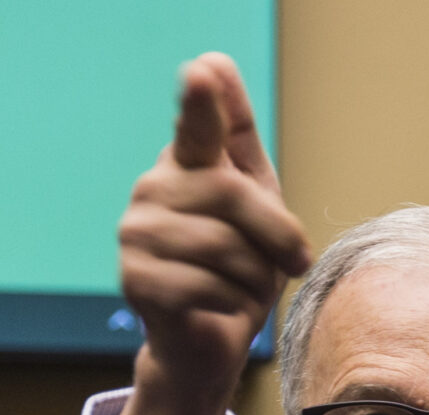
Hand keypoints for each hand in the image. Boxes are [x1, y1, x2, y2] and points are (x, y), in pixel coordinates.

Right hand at [101, 53, 312, 414]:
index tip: (203, 72)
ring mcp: (137, 233)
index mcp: (188, 165)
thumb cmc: (241, 267)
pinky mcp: (136, 279)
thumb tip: (210, 60)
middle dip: (278, 235)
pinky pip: (210, 286)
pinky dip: (235, 305)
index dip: (202, 101)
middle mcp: (154, 188)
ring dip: (256, 277)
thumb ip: (240, 144)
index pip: (197, 124)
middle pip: (233, 194)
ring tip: (246, 287)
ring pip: (226, 247)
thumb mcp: (259, 206)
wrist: (212, 340)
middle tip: (293, 261)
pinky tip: (223, 308)